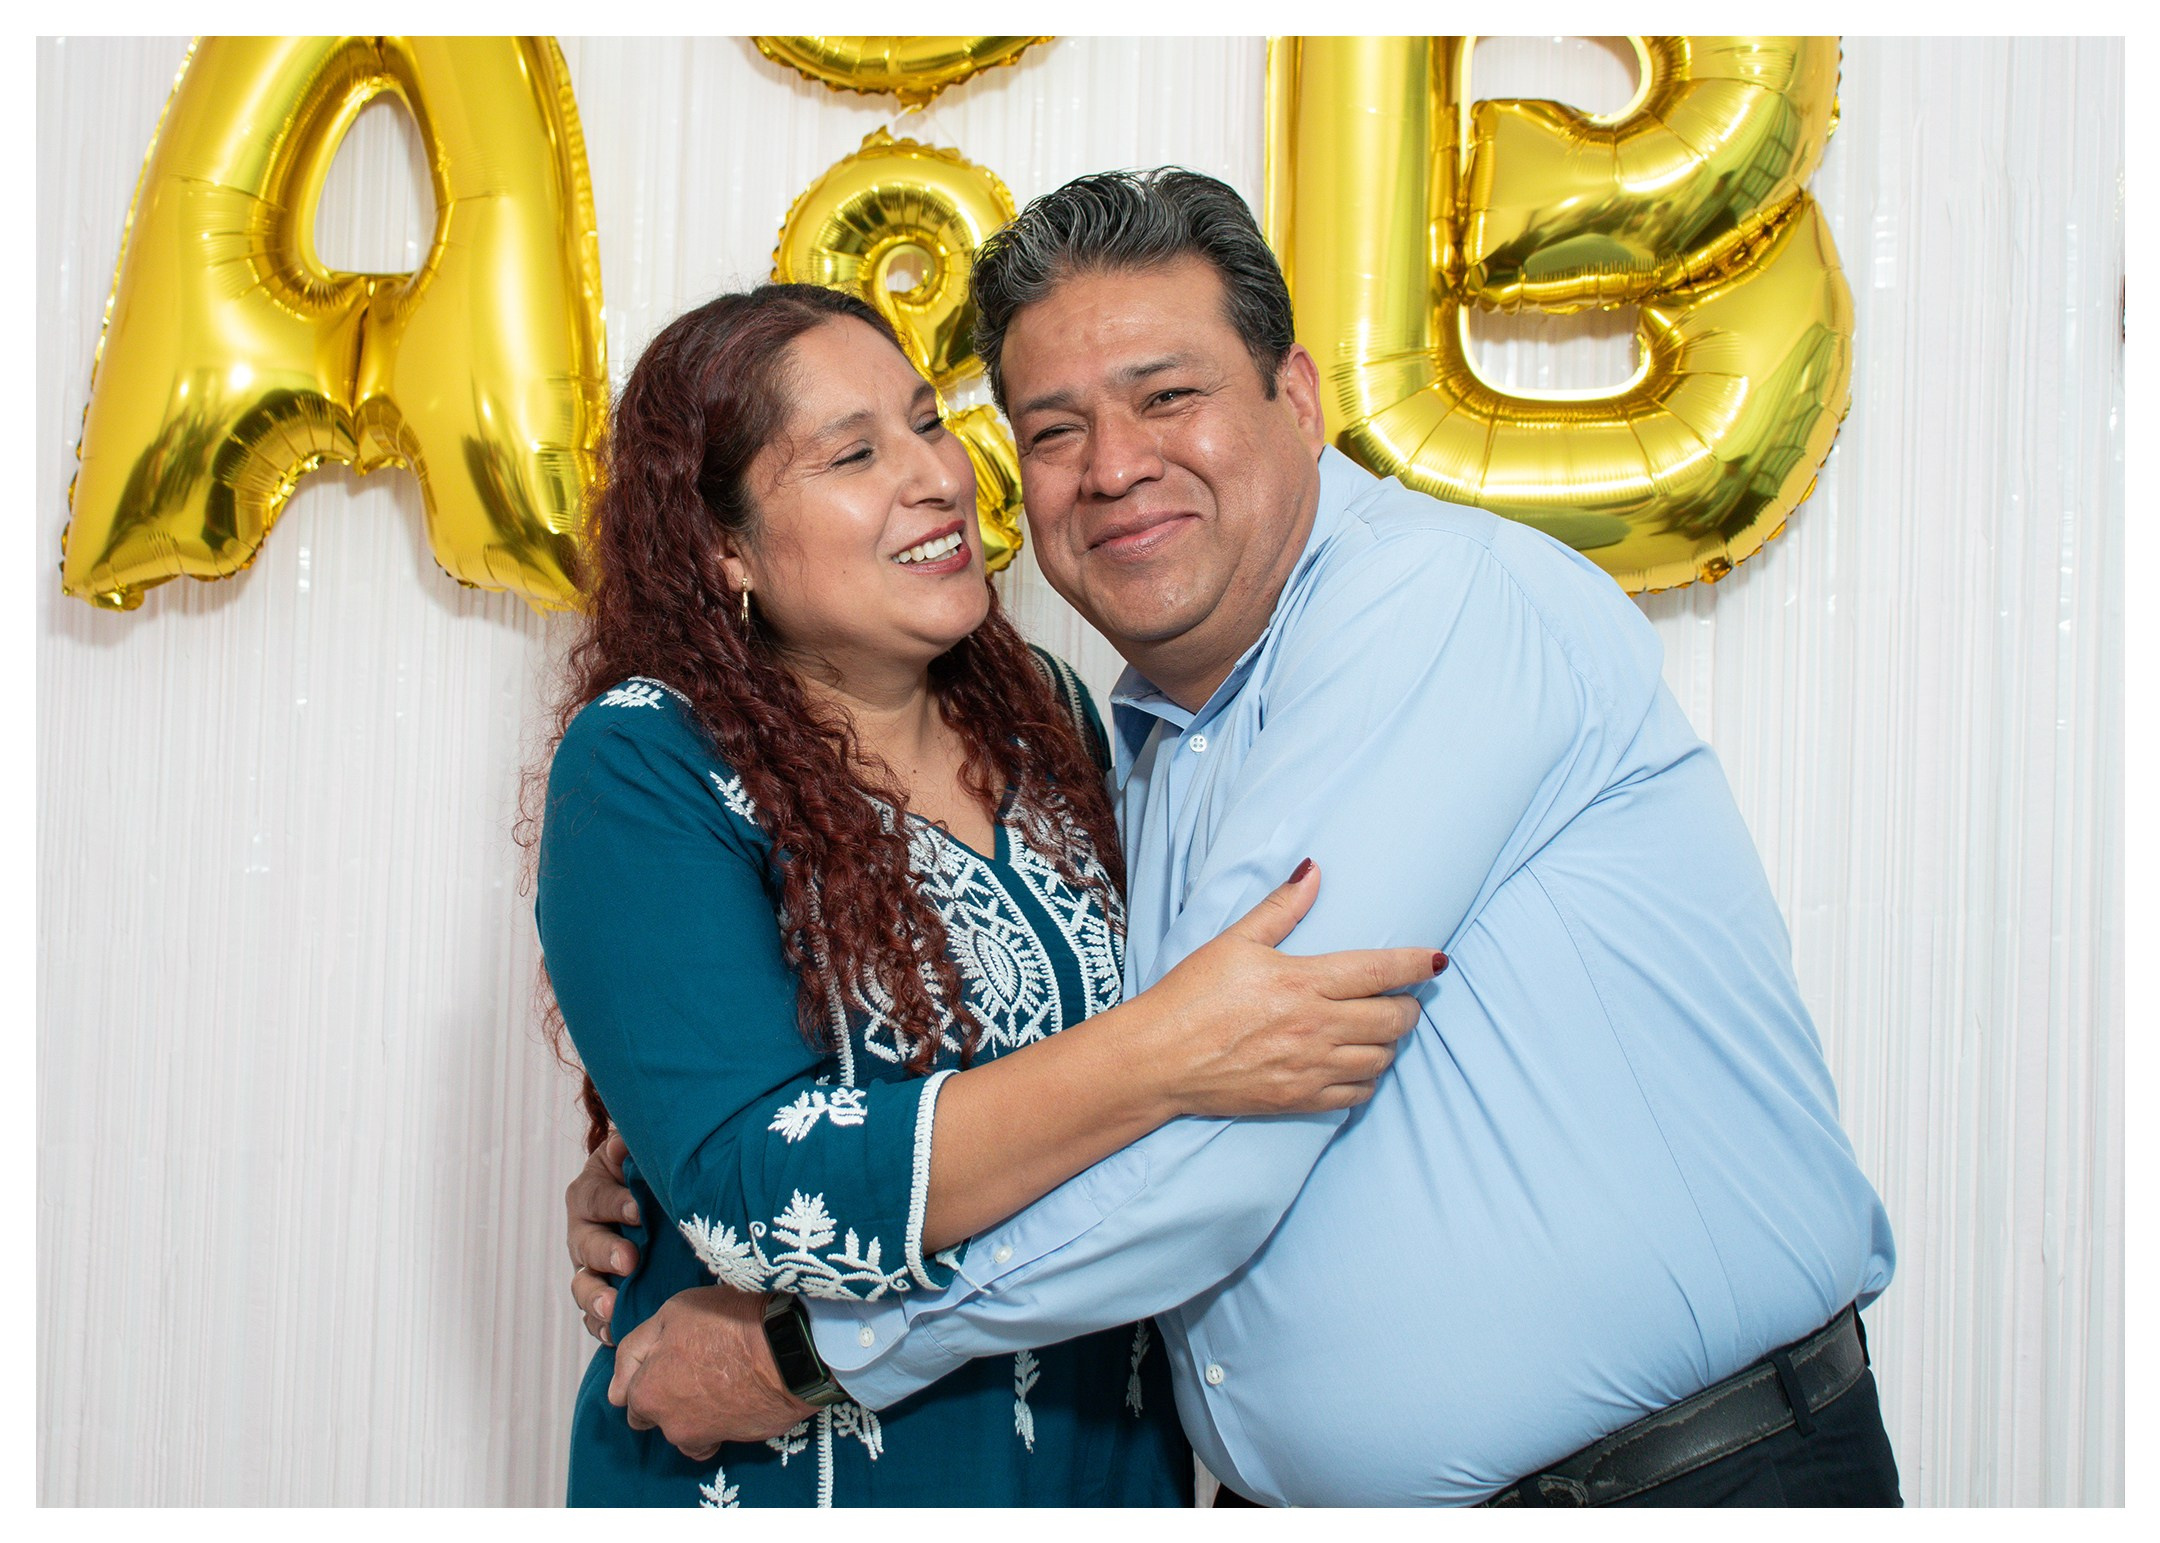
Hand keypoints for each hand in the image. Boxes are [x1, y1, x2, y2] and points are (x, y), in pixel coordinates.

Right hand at [566, 1131, 641, 1343]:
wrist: (651, 1201)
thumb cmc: (643, 1175)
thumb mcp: (635, 1156)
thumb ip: (629, 1151)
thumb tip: (621, 1145)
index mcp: (590, 1194)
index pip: (596, 1198)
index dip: (615, 1203)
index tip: (637, 1210)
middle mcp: (583, 1230)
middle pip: (586, 1245)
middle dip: (606, 1253)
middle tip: (628, 1261)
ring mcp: (589, 1266)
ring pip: (583, 1284)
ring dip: (596, 1296)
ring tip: (612, 1307)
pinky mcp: (601, 1293)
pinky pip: (593, 1315)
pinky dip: (600, 1326)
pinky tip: (615, 1333)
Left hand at [608, 1287, 818, 1458]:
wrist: (788, 1347)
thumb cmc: (729, 1323)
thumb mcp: (672, 1313)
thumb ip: (635, 1349)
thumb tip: (616, 1386)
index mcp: (645, 1394)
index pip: (624, 1395)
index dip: (642, 1371)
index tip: (663, 1355)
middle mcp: (668, 1424)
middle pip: (652, 1415)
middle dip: (661, 1396)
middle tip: (689, 1365)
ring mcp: (702, 1437)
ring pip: (684, 1428)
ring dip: (691, 1411)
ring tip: (716, 1378)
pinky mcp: (734, 1441)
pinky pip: (715, 1436)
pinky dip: (718, 1422)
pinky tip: (732, 1396)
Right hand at [1128, 860, 1443, 1117]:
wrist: (1159, 1060)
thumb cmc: (1191, 996)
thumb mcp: (1234, 942)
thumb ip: (1281, 908)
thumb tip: (1314, 870)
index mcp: (1303, 982)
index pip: (1379, 971)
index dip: (1416, 964)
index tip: (1438, 960)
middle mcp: (1316, 1027)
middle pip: (1393, 1019)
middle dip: (1409, 1006)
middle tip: (1403, 997)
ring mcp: (1311, 1068)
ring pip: (1382, 1058)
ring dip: (1391, 1042)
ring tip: (1380, 1028)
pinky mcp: (1300, 1099)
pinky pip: (1358, 1094)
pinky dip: (1369, 1079)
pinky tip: (1359, 1064)